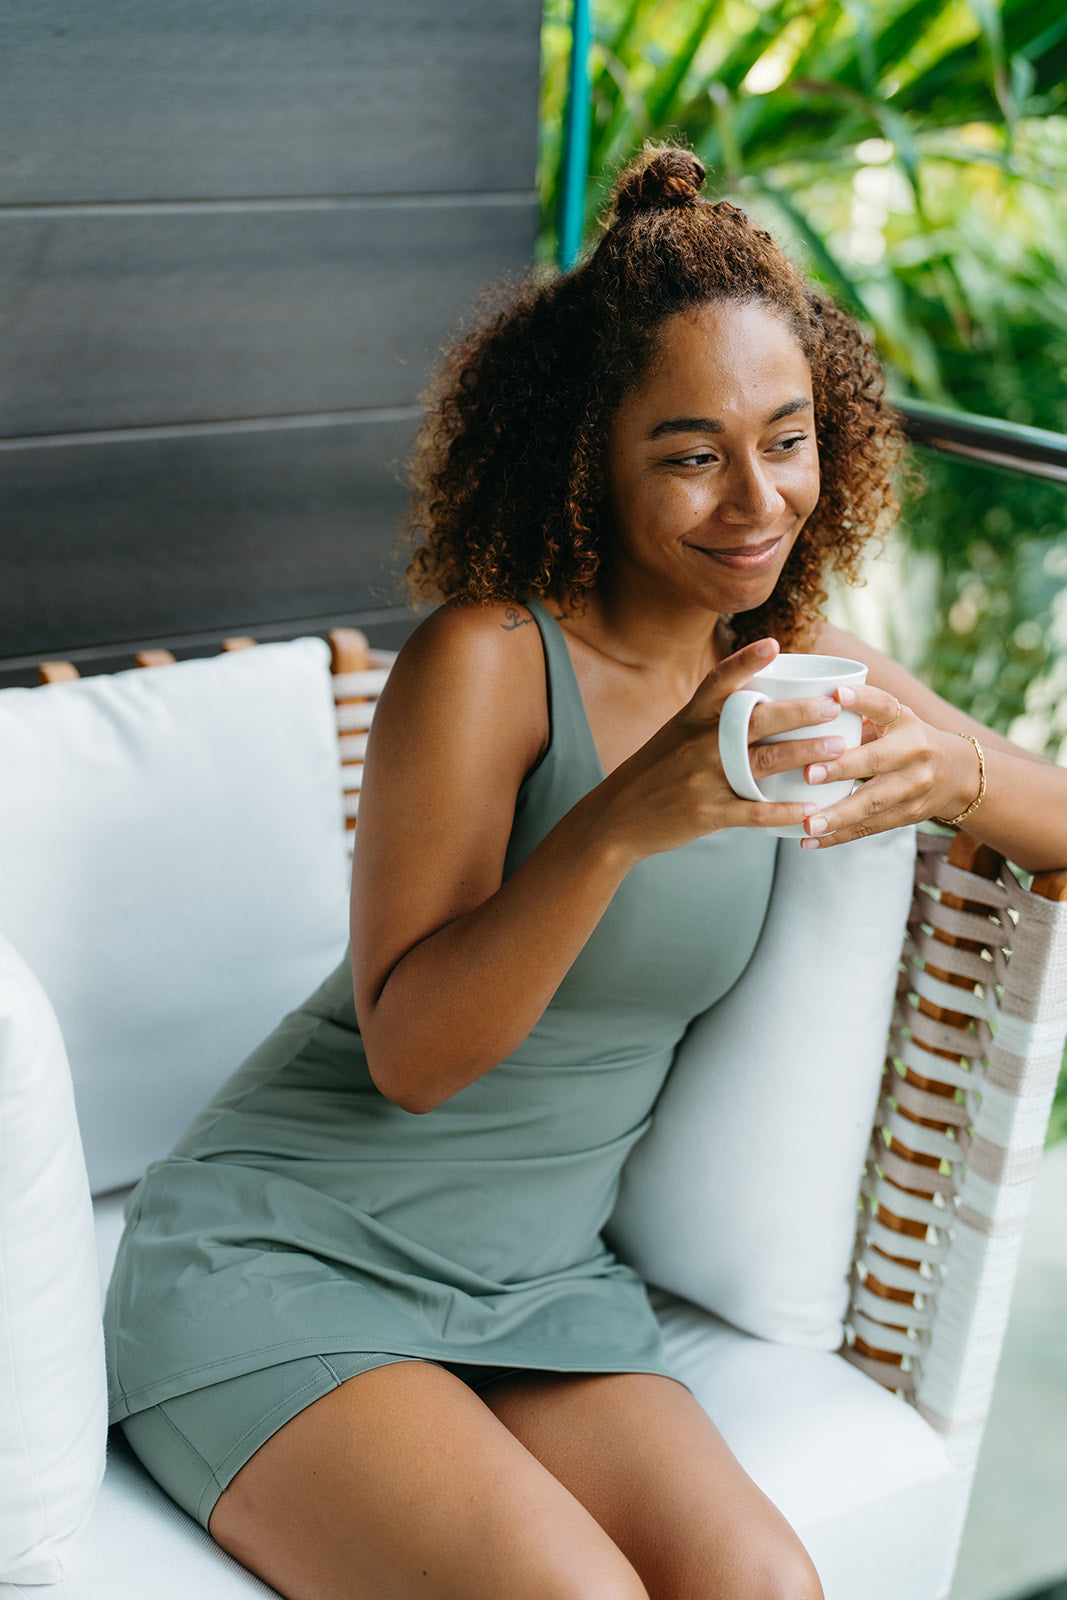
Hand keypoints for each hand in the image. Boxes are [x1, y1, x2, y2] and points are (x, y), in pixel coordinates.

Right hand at [597, 639, 848, 860]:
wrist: (616, 817)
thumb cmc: (655, 773)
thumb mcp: (675, 735)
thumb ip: (712, 718)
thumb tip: (758, 697)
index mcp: (690, 719)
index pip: (719, 682)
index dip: (746, 660)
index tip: (774, 643)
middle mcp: (697, 744)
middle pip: (755, 720)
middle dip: (798, 712)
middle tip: (833, 704)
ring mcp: (702, 778)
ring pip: (762, 763)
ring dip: (803, 755)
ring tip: (838, 749)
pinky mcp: (706, 813)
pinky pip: (752, 811)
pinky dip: (783, 811)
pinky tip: (809, 809)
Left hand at [798, 684, 980, 848]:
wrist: (957, 774)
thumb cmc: (905, 740)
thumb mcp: (892, 720)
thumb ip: (857, 716)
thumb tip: (800, 713)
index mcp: (904, 721)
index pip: (884, 705)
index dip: (862, 700)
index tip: (837, 694)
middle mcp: (914, 751)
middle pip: (877, 760)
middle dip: (842, 768)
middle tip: (809, 774)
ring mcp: (914, 786)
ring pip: (873, 802)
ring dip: (839, 815)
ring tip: (809, 824)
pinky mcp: (908, 814)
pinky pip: (870, 827)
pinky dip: (839, 836)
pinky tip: (810, 841)